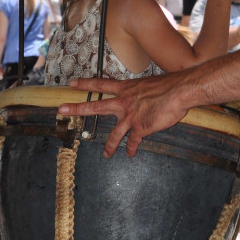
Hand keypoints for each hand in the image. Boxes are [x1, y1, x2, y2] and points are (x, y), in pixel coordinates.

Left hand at [58, 73, 189, 156]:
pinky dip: (131, 149)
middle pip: (96, 106)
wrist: (178, 92)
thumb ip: (143, 92)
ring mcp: (130, 116)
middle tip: (61, 109)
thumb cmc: (169, 86)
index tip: (73, 84)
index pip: (101, 84)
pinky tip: (130, 154)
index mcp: (126, 89)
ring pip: (114, 134)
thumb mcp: (150, 85)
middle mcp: (124, 102)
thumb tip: (145, 97)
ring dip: (109, 146)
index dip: (86, 84)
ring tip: (105, 155)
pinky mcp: (140, 128)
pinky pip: (132, 142)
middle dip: (77, 108)